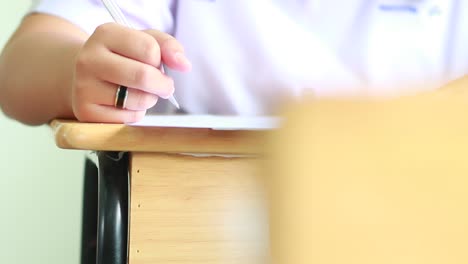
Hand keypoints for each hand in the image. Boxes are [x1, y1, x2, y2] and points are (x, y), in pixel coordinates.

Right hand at [71, 23, 190, 122]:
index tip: (156, 63)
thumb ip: (168, 46)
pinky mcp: (86, 112)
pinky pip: (128, 117)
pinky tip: (126, 104)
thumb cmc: (122, 58)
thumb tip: (184, 65)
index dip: (160, 59)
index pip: (149, 49)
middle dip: (163, 84)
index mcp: (105, 34)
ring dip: (150, 99)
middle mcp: (89, 59)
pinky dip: (136, 113)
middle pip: (143, 76)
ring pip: (138, 100)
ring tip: (140, 92)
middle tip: (164, 86)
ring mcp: (84, 87)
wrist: (86, 76)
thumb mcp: (143, 41)